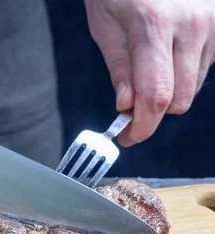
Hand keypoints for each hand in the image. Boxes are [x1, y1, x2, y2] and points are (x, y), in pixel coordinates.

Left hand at [84, 0, 214, 146]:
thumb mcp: (105, 24)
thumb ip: (119, 68)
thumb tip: (127, 106)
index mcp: (154, 26)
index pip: (155, 96)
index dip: (142, 126)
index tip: (127, 137)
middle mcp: (191, 25)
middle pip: (179, 99)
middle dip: (152, 111)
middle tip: (130, 107)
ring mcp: (213, 22)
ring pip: (194, 86)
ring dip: (170, 89)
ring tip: (148, 67)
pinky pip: (207, 66)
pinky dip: (186, 71)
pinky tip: (169, 54)